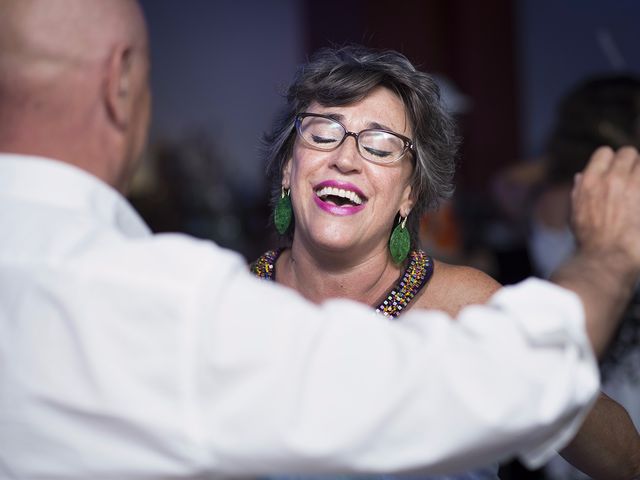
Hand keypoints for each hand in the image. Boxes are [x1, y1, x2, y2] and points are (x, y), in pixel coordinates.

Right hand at [571, 146, 639, 271]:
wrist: (607, 260)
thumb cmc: (589, 241)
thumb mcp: (576, 214)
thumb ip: (579, 192)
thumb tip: (580, 176)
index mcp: (590, 181)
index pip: (604, 153)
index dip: (611, 161)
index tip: (615, 172)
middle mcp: (612, 179)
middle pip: (628, 153)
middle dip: (631, 163)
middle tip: (633, 179)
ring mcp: (634, 188)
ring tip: (638, 191)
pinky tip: (639, 206)